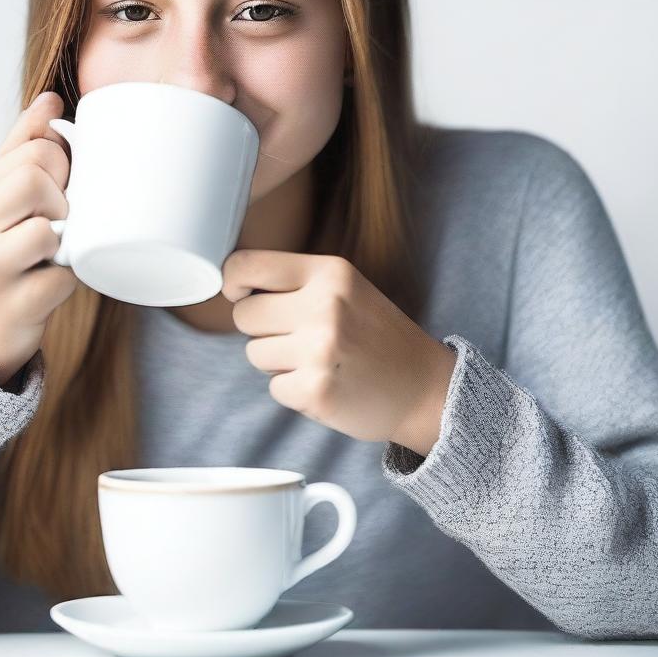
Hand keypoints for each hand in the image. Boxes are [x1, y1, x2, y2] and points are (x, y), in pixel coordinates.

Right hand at [0, 91, 76, 387]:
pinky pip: (63, 276)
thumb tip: (51, 99)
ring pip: (48, 226)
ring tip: (52, 250)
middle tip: (57, 221)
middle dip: (64, 198)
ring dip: (66, 239)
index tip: (57, 188)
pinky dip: (69, 279)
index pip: (36, 148)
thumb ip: (27, 145)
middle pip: (39, 178)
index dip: (62, 166)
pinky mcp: (14, 303)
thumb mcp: (9, 194)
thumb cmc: (10, 248)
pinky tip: (50, 280)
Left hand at [221, 250, 457, 455]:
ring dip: (278, 362)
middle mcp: (325, 306)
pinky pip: (274, 388)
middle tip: (296, 337)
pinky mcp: (316, 391)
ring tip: (318, 361)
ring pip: (255, 353)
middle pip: (244, 315)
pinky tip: (326, 384)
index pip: (248, 265)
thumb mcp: (346, 289)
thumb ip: (296, 282)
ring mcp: (320, 350)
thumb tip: (231, 284)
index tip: (237, 293)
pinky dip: (294, 391)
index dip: (232, 281)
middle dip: (261, 329)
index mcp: (331, 273)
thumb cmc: (377, 337)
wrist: (425, 389)